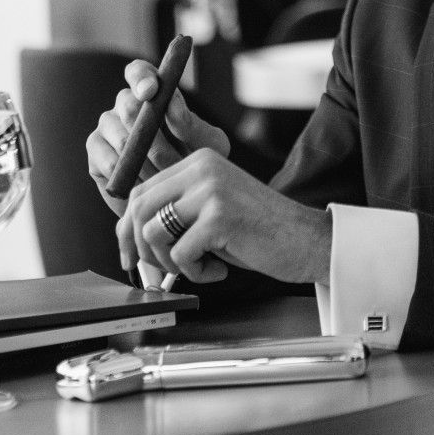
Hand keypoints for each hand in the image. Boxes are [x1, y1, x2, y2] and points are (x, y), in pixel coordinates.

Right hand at [86, 58, 229, 216]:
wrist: (180, 198)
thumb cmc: (198, 163)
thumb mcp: (208, 144)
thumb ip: (192, 124)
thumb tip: (171, 102)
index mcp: (155, 92)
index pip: (139, 72)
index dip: (142, 78)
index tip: (151, 92)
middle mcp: (126, 103)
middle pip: (129, 106)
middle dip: (156, 138)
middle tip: (176, 161)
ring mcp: (107, 126)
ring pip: (123, 139)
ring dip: (149, 162)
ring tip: (168, 178)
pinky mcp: (95, 152)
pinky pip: (110, 161)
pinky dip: (132, 176)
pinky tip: (147, 185)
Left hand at [118, 149, 331, 285]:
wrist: (307, 240)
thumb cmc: (260, 230)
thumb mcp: (213, 208)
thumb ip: (177, 210)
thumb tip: (131, 236)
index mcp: (199, 161)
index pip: (140, 191)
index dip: (126, 228)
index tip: (130, 256)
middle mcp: (203, 168)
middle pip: (139, 209)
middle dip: (141, 249)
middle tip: (156, 272)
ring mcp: (212, 190)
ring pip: (154, 232)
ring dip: (170, 263)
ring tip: (198, 267)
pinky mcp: (220, 216)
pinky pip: (180, 254)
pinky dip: (195, 273)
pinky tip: (218, 271)